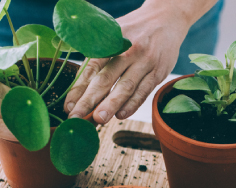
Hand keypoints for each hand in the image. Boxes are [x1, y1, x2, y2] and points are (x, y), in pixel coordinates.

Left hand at [64, 3, 191, 123]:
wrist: (166, 19)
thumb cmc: (133, 31)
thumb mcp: (113, 32)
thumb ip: (95, 53)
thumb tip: (78, 84)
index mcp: (112, 41)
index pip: (91, 67)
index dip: (78, 88)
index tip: (69, 106)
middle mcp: (128, 51)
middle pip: (106, 79)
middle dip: (89, 100)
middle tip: (77, 117)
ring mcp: (145, 62)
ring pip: (126, 87)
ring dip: (111, 105)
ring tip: (98, 119)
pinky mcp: (158, 72)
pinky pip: (144, 91)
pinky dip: (133, 104)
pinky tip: (121, 114)